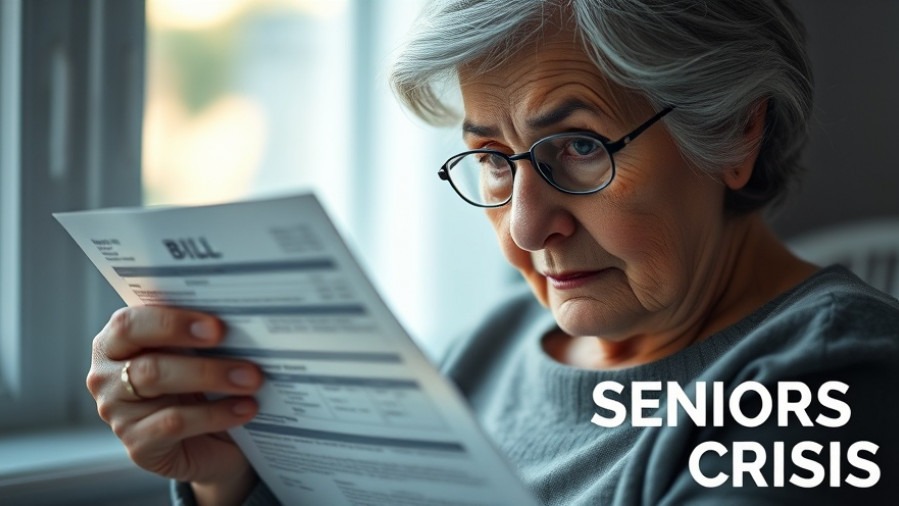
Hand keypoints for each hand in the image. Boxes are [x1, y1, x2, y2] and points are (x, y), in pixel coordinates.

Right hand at [87, 306, 262, 503]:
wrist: (212, 440)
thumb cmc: (200, 383)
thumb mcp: (197, 353)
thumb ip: (200, 332)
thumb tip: (237, 315)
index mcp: (117, 340)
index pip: (130, 324)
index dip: (172, 323)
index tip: (217, 326)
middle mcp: (106, 375)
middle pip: (147, 362)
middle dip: (200, 359)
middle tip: (242, 356)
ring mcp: (117, 413)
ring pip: (158, 387)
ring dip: (212, 379)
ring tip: (252, 380)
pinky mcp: (137, 445)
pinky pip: (174, 424)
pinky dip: (215, 414)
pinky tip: (245, 408)